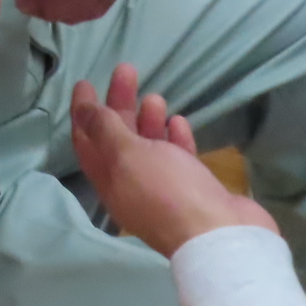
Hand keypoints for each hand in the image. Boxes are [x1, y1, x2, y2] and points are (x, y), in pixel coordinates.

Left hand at [70, 63, 276, 258]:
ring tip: (154, 97)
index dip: (83, 113)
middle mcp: (133, 186)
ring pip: (150, 147)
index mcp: (110, 182)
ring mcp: (165, 188)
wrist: (222, 235)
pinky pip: (178, 158)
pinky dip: (174, 139)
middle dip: (119, 105)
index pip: (88, 142)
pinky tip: (178, 121)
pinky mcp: (193, 189)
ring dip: (148, 120)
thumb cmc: (168, 191)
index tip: (84, 82)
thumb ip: (106, 131)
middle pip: (119, 140)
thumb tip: (84, 112)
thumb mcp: (128, 156)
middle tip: (126, 71)